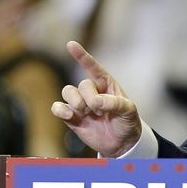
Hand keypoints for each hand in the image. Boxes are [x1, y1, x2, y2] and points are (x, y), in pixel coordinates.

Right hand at [50, 41, 141, 156]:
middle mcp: (91, 91)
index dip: (82, 56)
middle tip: (101, 111)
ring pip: (67, 92)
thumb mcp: (129, 111)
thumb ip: (115, 103)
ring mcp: (80, 104)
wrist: (122, 143)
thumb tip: (96, 102)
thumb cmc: (127, 122)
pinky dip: (60, 110)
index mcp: (106, 84)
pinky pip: (57, 107)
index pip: (93, 67)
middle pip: (82, 85)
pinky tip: (70, 115)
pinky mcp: (72, 117)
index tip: (71, 44)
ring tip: (87, 113)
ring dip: (76, 102)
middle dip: (90, 98)